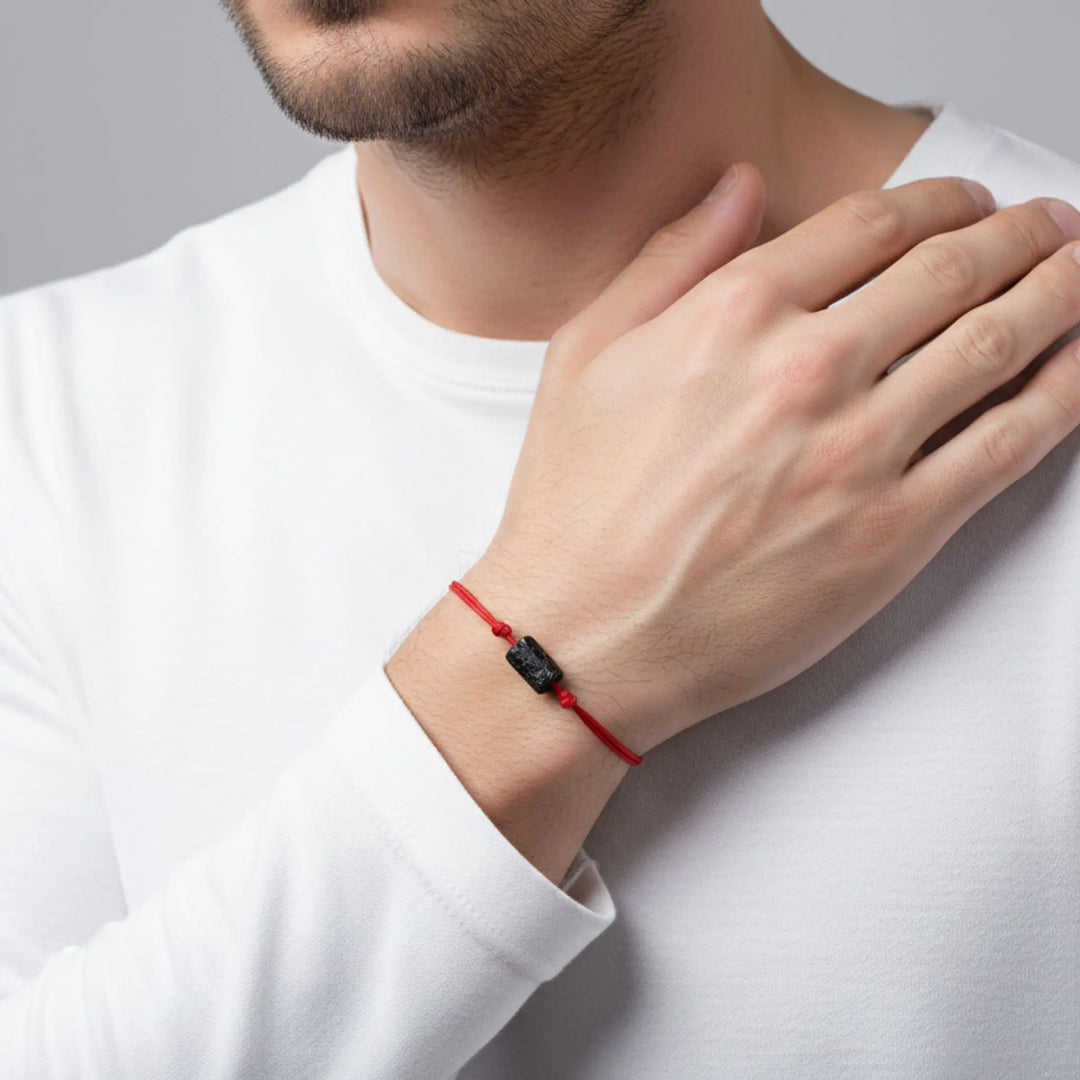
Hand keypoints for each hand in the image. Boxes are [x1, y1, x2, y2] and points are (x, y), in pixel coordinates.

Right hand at [466, 165, 1079, 755]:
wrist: (583, 636)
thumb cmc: (575, 509)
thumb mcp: (585, 355)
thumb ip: (668, 259)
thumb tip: (739, 188)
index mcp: (730, 315)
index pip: (870, 225)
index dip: (937, 200)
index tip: (962, 203)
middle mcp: (803, 370)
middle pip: (949, 271)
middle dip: (1015, 236)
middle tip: (1046, 227)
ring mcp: (856, 453)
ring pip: (995, 343)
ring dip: (1059, 293)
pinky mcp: (893, 534)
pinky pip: (1007, 445)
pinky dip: (1065, 393)